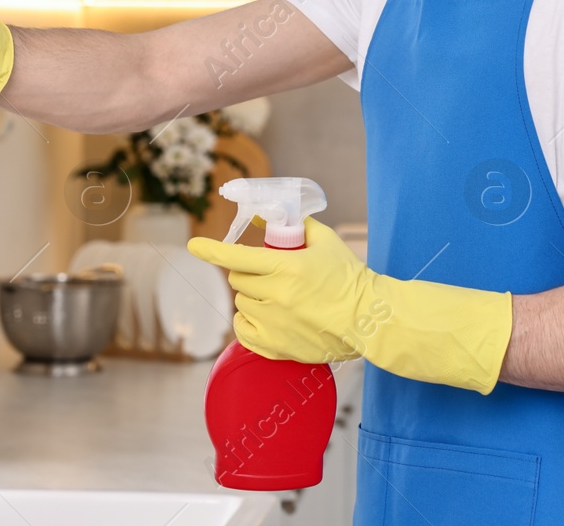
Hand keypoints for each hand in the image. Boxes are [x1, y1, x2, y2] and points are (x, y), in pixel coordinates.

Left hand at [188, 218, 513, 393]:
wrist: (369, 320)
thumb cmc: (350, 278)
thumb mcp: (326, 242)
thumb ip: (297, 226)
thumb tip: (272, 216)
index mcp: (288, 267)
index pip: (238, 256)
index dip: (212, 250)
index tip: (194, 246)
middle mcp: (277, 295)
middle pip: (239, 279)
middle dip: (247, 271)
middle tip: (267, 272)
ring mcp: (275, 323)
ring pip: (242, 303)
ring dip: (252, 295)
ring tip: (276, 296)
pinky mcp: (276, 347)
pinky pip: (243, 330)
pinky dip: (249, 321)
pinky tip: (266, 316)